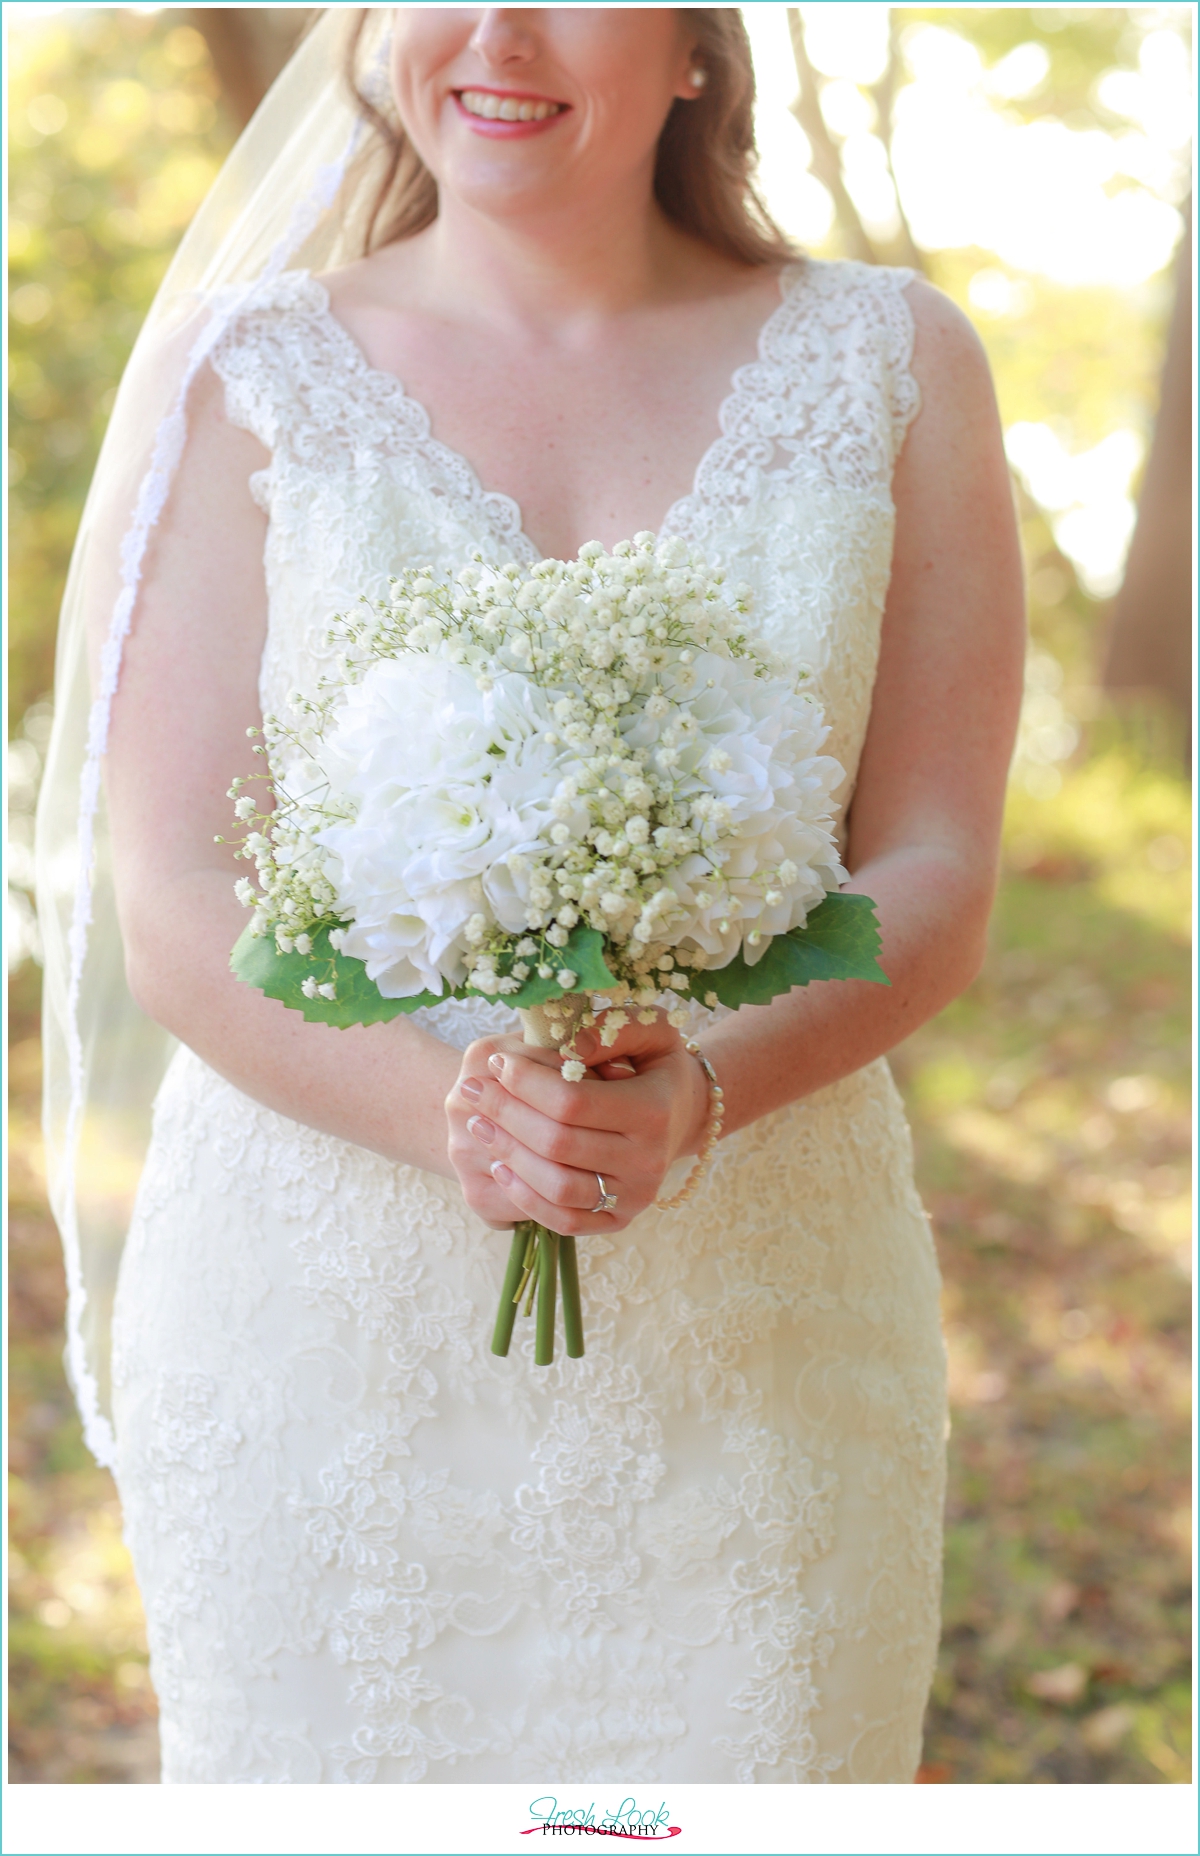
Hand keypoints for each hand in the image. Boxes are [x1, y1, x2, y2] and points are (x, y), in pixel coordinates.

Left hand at [444, 1013, 709, 1234]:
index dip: (527, 1083)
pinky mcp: (618, 1220)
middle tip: (472, 1089)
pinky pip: (563, 1220)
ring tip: (477, 1124)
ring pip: (556, 1187)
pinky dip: (525, 1197)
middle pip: (558, 1144)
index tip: (497, 1061)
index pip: (573, 1102)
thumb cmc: (657, 1064)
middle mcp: (647, 1161)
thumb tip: (569, 1045)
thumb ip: (612, 1029)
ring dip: (509, 1155)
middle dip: (506, 1114)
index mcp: (653, 1111)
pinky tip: (500, 1166)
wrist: (685, 1114)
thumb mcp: (650, 1030)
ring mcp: (633, 1197)